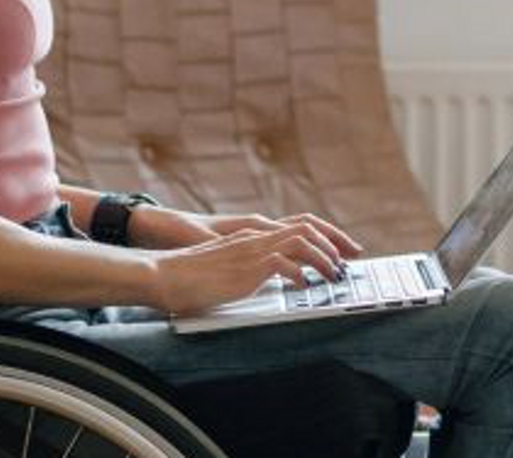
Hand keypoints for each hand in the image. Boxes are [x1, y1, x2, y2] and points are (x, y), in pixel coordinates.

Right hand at [148, 220, 358, 313]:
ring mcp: (252, 250)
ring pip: (302, 242)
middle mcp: (256, 237)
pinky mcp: (247, 267)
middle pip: (307, 228)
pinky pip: (285, 264)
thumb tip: (267, 279)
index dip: (323, 236)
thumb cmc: (189, 276)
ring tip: (332, 275)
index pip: (297, 226)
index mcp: (252, 235)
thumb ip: (248, 268)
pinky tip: (304, 287)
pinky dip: (300, 275)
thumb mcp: (226, 268)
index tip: (340, 251)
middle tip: (348, 262)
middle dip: (334, 243)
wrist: (164, 274)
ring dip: (323, 258)